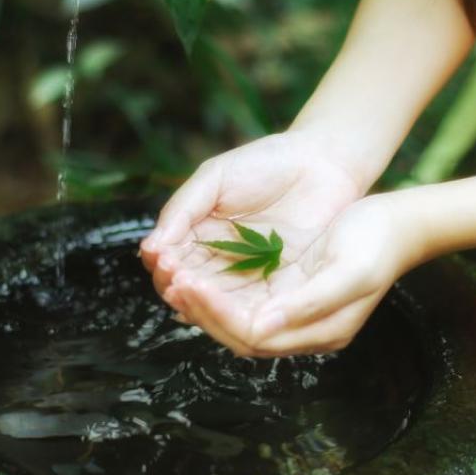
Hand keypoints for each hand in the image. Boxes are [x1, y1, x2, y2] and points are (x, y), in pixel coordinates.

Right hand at [139, 129, 366, 301]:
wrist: (324, 164)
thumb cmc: (268, 162)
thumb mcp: (216, 177)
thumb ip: (182, 209)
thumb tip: (151, 247)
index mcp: (197, 237)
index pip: (169, 263)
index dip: (163, 266)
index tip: (163, 260)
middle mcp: (218, 263)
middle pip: (188, 290)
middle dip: (178, 288)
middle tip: (177, 280)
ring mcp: (248, 278)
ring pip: (216, 305)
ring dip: (202, 304)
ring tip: (195, 291)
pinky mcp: (278, 289)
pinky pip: (252, 308)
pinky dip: (237, 312)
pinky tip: (228, 305)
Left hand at [165, 195, 419, 356]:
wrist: (400, 222)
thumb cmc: (378, 242)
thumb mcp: (350, 272)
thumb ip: (309, 303)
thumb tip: (261, 326)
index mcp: (320, 331)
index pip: (253, 336)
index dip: (217, 314)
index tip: (190, 284)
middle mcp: (303, 330)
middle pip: (238, 334)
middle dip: (202, 309)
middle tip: (171, 279)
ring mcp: (294, 313)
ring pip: (236, 318)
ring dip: (204, 301)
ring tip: (175, 275)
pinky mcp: (288, 293)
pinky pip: (243, 300)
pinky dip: (217, 289)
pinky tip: (196, 271)